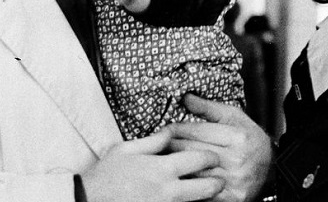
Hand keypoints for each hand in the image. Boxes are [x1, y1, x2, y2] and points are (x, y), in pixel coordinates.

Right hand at [82, 129, 223, 201]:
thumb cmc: (107, 175)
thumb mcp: (127, 149)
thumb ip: (153, 140)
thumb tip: (170, 132)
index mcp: (160, 169)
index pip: (198, 160)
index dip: (210, 156)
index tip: (213, 156)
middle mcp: (167, 191)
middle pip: (205, 188)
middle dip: (216, 181)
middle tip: (221, 177)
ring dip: (205, 197)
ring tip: (211, 190)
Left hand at [166, 95, 272, 201]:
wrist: (271, 166)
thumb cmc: (249, 138)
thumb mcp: (233, 116)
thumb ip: (208, 108)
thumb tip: (186, 98)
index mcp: (236, 137)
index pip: (196, 131)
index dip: (176, 129)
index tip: (165, 128)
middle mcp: (236, 159)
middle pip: (192, 151)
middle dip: (172, 146)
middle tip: (159, 143)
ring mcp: (233, 181)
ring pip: (194, 172)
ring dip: (177, 165)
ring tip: (164, 159)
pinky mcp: (231, 198)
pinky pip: (203, 191)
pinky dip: (189, 184)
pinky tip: (180, 178)